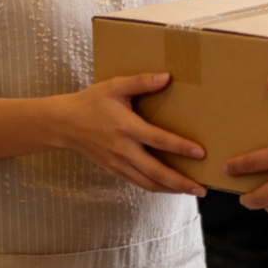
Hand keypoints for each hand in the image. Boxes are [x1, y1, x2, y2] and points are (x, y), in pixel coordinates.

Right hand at [59, 73, 206, 195]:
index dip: (180, 147)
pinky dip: (156, 187)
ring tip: (191, 190)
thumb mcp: (115, 86)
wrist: (65, 123)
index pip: (159, 140)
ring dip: (171, 189)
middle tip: (202, 189)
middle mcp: (124, 150)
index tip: (200, 153)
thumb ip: (141, 82)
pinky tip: (169, 187)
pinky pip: (138, 183)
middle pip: (156, 172)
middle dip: (181, 182)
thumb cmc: (92, 101)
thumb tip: (166, 77)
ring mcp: (118, 164)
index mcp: (127, 128)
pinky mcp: (114, 170)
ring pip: (148, 183)